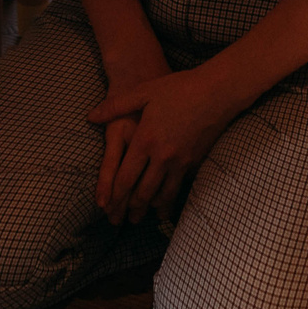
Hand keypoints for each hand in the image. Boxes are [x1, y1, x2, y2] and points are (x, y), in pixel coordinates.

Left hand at [90, 61, 242, 222]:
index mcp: (146, 140)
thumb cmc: (178, 88)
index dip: (115, 196)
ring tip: (143, 217)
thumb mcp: (143, 92)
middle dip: (131, 208)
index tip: (107, 207)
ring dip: (150, 208)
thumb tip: (90, 117)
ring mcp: (180, 161)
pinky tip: (165, 204)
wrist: (217, 92)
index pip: (126, 177)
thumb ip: (115, 106)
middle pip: (143, 192)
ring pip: (162, 194)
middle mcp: (162, 156)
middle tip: (121, 220)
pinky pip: (179, 187)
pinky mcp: (194, 161)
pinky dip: (169, 199)